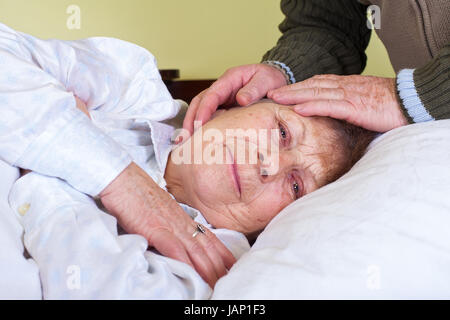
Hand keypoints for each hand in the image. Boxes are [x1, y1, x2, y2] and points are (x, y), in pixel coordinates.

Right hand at [99, 162, 235, 287]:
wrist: (124, 180)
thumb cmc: (139, 194)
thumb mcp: (162, 211)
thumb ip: (171, 225)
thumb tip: (175, 238)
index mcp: (184, 219)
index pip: (210, 238)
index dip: (223, 254)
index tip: (232, 266)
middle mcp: (182, 222)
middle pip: (206, 248)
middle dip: (219, 267)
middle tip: (228, 281)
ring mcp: (170, 225)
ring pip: (195, 250)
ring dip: (207, 269)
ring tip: (216, 284)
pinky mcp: (155, 228)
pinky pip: (172, 247)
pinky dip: (183, 261)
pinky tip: (190, 272)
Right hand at [179, 63, 286, 140]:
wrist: (275, 81)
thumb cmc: (270, 80)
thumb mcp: (266, 81)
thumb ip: (254, 89)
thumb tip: (241, 99)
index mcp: (230, 79)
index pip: (211, 95)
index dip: (204, 110)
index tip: (199, 125)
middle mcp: (222, 88)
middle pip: (199, 102)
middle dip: (191, 119)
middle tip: (186, 137)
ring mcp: (221, 98)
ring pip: (200, 109)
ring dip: (192, 124)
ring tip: (185, 142)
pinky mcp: (222, 107)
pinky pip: (208, 115)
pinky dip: (201, 127)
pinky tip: (197, 140)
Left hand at [268, 74, 408, 131]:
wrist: (411, 103)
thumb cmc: (390, 106)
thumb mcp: (364, 103)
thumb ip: (348, 106)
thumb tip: (334, 116)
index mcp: (347, 86)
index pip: (318, 84)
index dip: (299, 87)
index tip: (283, 91)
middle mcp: (345, 87)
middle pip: (312, 86)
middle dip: (290, 89)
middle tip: (271, 93)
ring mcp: (350, 96)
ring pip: (317, 93)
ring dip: (295, 95)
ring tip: (277, 98)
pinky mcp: (356, 108)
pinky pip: (331, 106)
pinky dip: (314, 106)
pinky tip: (299, 109)